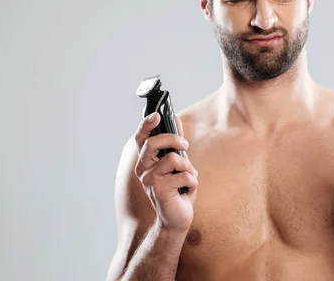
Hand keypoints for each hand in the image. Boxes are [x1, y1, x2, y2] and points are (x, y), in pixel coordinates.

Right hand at [133, 112, 198, 232]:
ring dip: (188, 167)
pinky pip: (184, 176)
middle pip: (153, 143)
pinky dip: (192, 182)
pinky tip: (187, 191)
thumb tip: (176, 119)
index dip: (146, 125)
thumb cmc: (177, 190)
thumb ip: (175, 144)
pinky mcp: (159, 190)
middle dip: (173, 139)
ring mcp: (149, 180)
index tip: (156, 114)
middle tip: (185, 145)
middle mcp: (143, 169)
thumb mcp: (178, 163)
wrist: (176, 219)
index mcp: (146, 161)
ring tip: (189, 177)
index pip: (140, 138)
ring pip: (173, 159)